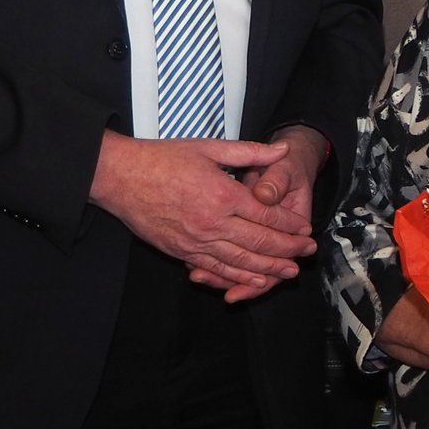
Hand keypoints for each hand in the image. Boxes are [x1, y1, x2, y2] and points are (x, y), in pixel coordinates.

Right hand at [90, 131, 315, 302]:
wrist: (121, 177)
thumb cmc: (163, 159)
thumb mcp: (210, 147)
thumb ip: (249, 152)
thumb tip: (282, 150)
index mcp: (223, 195)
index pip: (267, 216)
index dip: (289, 225)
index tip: (305, 227)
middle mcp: (212, 223)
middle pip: (259, 244)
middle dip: (287, 250)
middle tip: (307, 253)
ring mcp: (196, 241)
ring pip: (240, 262)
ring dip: (268, 270)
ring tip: (288, 273)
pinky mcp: (181, 252)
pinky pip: (214, 270)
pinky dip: (236, 278)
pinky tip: (252, 281)